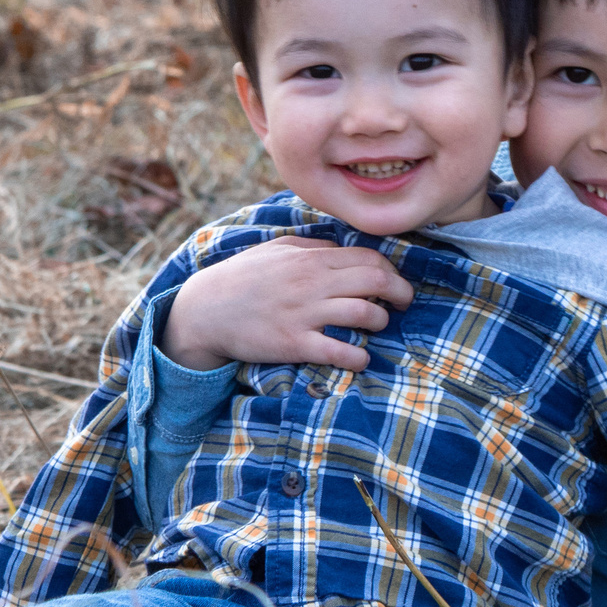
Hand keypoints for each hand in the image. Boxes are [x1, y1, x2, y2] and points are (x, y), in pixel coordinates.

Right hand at [160, 237, 413, 371]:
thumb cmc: (243, 278)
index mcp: (310, 258)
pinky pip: (339, 351)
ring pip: (364, 314)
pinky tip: (360, 359)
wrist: (205, 310)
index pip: (369, 258)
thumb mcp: (277, 250)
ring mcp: (304, 313)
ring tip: (377, 327)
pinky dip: (359, 357)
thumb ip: (313, 247)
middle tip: (402, 305)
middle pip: (375, 281)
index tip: (394, 284)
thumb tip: (344, 249)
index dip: (391, 271)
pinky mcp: (294, 343)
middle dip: (399, 293)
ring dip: (380, 322)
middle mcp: (312, 282)